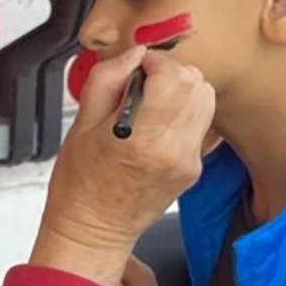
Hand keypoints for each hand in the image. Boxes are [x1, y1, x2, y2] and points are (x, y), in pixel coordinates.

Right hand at [32, 48, 213, 285]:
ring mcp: (188, 161)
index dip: (154, 63)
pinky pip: (203, 124)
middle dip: (171, 73)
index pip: (172, 76)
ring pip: (206, 100)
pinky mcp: (195, 169)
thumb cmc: (79, 184)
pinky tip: (161, 123)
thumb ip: (108, 80)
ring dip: (183, 90)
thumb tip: (134, 56)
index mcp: (141, 137)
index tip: (137, 69)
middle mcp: (172, 150)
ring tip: (153, 103)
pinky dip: (187, 113)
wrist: (93, 230)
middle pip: (196, 84)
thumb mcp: (81, 124)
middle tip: (144, 84)